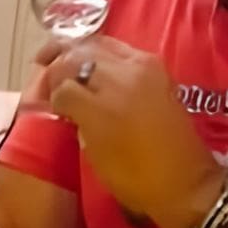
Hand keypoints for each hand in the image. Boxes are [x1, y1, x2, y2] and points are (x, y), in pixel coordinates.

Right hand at [38, 36, 224, 227]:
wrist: (184, 182)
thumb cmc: (135, 179)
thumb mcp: (94, 154)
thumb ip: (77, 120)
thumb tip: (64, 102)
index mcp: (102, 109)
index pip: (61, 86)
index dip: (49, 94)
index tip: (46, 103)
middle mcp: (120, 80)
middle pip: (74, 56)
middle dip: (55, 65)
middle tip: (43, 74)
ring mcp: (140, 67)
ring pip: (94, 44)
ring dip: (74, 52)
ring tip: (59, 59)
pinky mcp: (155, 65)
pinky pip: (118, 47)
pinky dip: (99, 52)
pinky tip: (89, 61)